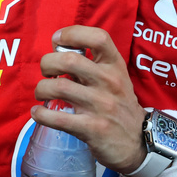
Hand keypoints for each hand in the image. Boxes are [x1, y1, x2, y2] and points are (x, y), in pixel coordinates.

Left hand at [32, 26, 146, 173]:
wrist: (138, 142)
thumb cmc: (119, 104)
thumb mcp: (115, 77)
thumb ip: (91, 63)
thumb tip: (57, 49)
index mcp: (115, 65)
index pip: (98, 37)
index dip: (72, 33)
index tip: (57, 40)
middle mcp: (110, 82)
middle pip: (69, 60)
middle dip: (47, 63)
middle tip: (46, 72)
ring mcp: (102, 106)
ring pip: (59, 87)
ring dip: (41, 89)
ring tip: (41, 93)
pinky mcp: (93, 128)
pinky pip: (58, 118)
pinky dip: (41, 114)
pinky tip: (38, 112)